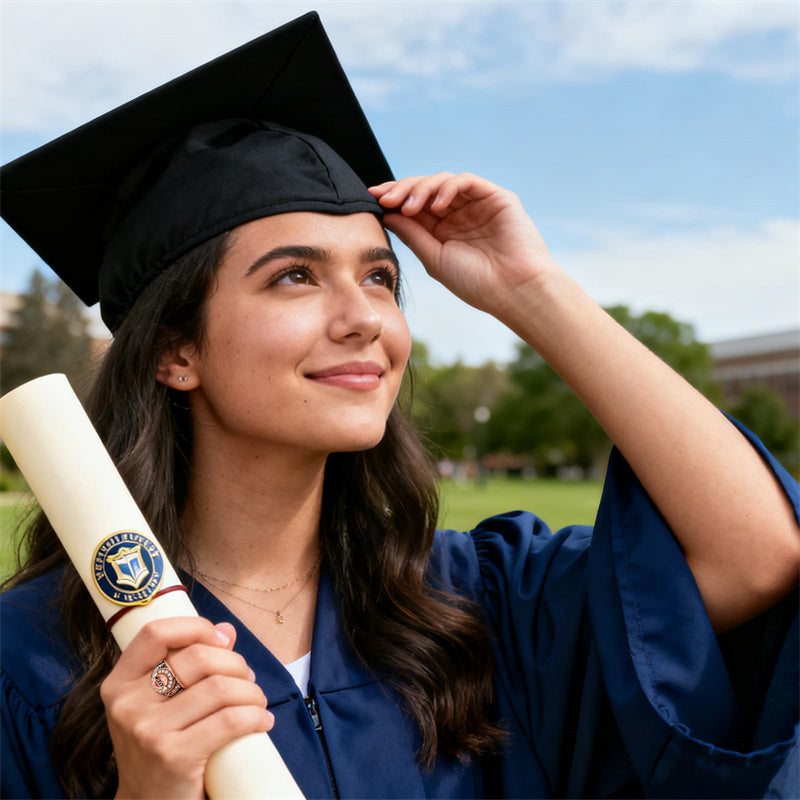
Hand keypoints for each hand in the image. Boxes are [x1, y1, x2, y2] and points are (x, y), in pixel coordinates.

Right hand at [100, 618, 272, 799]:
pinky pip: (230, 719)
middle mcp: (128, 705)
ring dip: (251, 691)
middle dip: (236, 663)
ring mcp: (149, 731)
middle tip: (247, 679)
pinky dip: (255, 716)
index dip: (195, 627)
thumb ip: (187, 662)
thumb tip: (226, 630)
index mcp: (119, 683)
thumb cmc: (158, 747)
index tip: (221, 640)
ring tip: (256, 702)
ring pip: (220, 687)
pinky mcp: (174, 756)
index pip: (155, 633)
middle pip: (198, 657)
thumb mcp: (158, 704)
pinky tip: (262, 721)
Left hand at [369, 172, 557, 318]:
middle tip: (385, 198)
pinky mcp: (496, 197)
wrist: (513, 291)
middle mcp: (459, 214)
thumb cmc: (476, 283)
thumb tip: (386, 214)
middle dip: (402, 190)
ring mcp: (477, 204)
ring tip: (408, 206)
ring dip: (421, 189)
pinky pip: (465, 182)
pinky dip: (447, 188)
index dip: (393, 198)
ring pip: (442, 181)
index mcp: (443, 230)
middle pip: (424, 189)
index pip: (414, 206)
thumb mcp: (435, 258)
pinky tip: (437, 205)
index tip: (372, 197)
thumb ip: (412, 234)